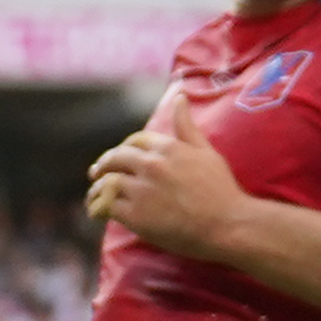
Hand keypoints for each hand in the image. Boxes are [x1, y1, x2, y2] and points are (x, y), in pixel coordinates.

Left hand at [84, 87, 248, 257]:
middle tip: (96, 173)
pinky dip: (99, 208)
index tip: (118, 157)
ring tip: (94, 196)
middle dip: (102, 166)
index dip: (123, 148)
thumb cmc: (220, 189)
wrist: (226, 224)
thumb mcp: (206, 151)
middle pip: (114, 159)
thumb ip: (186, 127)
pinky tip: (98, 212)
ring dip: (96, 189)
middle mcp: (151, 165)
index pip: (134, 141)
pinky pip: (107, 207)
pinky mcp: (135, 215)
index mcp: (167, 147)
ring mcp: (141, 190)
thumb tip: (179, 97)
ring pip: (106, 183)